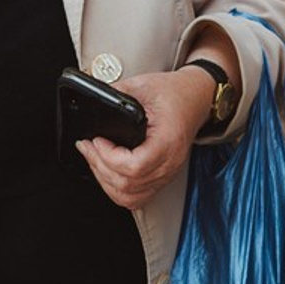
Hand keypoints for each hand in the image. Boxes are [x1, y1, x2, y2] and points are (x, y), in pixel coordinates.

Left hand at [75, 67, 207, 208]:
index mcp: (167, 141)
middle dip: (99, 166)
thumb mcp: (143, 85)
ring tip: (93, 159)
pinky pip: (137, 198)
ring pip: (129, 196)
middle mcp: (169, 163)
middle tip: (87, 147)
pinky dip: (117, 191)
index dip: (108, 157)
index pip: (134, 166)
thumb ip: (116, 93)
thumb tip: (92, 100)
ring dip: (105, 181)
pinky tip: (107, 173)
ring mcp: (166, 173)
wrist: (197, 98)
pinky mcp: (162, 177)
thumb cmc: (176, 93)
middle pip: (128, 184)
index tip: (97, 141)